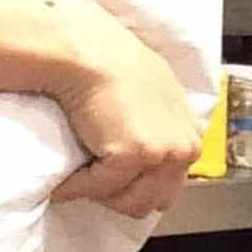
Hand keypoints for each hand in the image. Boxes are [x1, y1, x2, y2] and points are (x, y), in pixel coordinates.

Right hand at [48, 0, 202, 217]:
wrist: (88, 49)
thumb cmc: (109, 59)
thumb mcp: (150, 89)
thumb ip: (157, 120)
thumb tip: (136, 140)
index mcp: (189, 132)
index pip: (170, 182)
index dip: (138, 183)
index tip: (111, 178)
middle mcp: (184, 146)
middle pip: (155, 198)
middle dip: (121, 194)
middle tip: (91, 181)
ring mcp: (162, 153)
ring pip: (130, 201)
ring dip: (100, 194)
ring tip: (77, 181)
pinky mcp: (133, 156)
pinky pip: (98, 188)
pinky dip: (76, 187)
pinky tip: (63, 180)